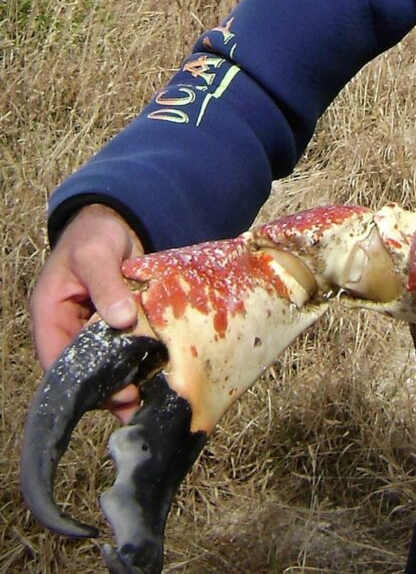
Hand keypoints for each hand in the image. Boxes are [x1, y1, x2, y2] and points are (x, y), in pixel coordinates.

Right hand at [29, 204, 144, 421]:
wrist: (115, 219)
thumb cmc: (95, 234)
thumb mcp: (95, 255)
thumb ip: (106, 286)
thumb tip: (122, 319)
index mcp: (50, 314)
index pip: (58, 359)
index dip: (83, 382)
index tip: (115, 393)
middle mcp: (68, 325)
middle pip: (83, 367)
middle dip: (107, 388)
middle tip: (136, 404)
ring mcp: (92, 325)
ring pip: (105, 360)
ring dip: (125, 377)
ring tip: (149, 396)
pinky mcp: (116, 321)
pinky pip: (125, 345)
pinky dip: (138, 358)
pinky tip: (157, 371)